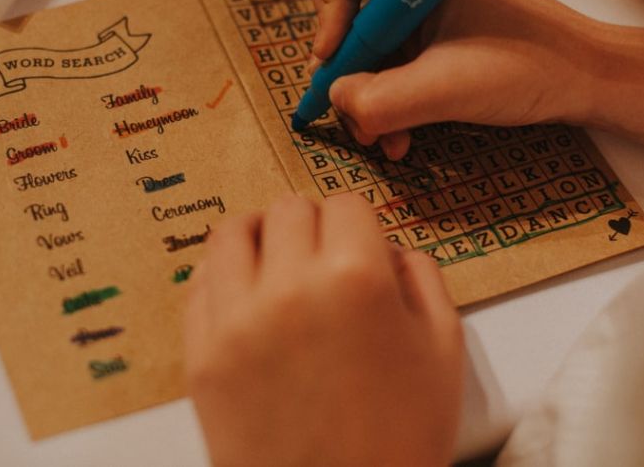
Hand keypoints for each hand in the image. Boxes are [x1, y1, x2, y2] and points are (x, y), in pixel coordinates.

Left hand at [184, 194, 463, 466]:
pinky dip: (222, 279)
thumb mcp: (444, 350)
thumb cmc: (401, 439)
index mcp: (357, 278)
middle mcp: (291, 287)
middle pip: (288, 209)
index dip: (357, 222)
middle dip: (312, 225)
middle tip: (321, 255)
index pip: (345, 203)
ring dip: (258, 237)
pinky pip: (199, 285)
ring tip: (273, 260)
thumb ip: (421, 278)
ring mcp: (237, 321)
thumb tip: (388, 247)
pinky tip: (244, 295)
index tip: (357, 239)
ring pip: (231, 234)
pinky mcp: (202, 355)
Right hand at [310, 0, 600, 160]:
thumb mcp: (446, 90)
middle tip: (352, 107)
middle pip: (340, 9)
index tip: (337, 56)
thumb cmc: (535, 66)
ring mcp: (419, 9)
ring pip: (359, 49)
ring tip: (383, 135)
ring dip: (364, 96)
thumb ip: (379, 99)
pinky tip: (400, 135)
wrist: (587, 82)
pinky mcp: (428, 39)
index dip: (325, 8)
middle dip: (344, 68)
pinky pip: (383, 67)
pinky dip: (384, 102)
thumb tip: (337, 102)